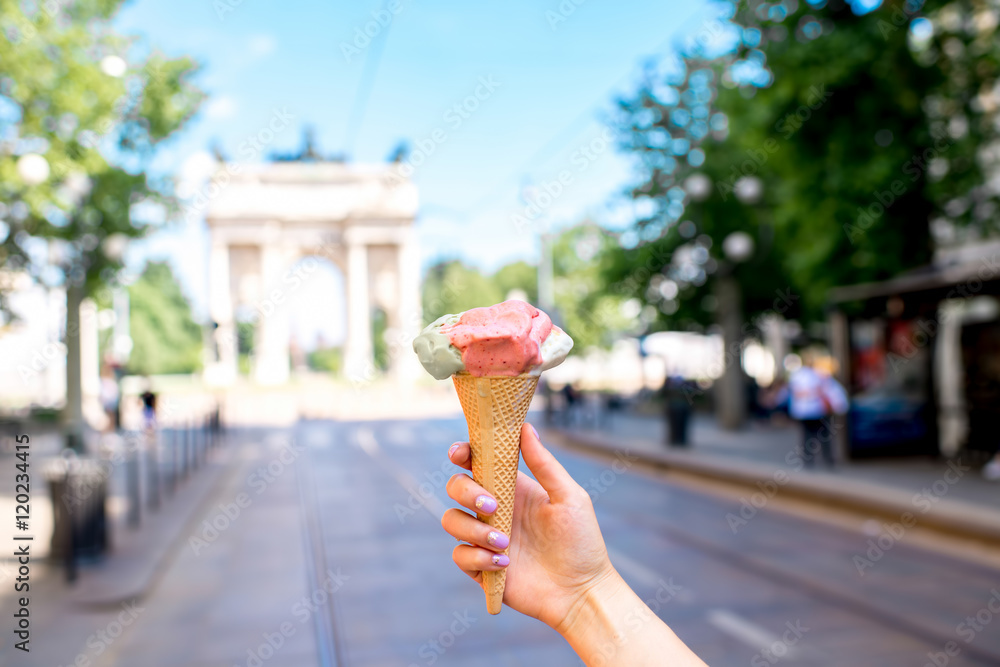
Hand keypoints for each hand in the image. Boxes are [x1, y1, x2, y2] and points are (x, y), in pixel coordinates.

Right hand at [442, 423, 616, 630]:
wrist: (582, 592)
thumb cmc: (581, 542)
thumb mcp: (569, 498)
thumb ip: (545, 464)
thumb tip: (525, 427)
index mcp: (513, 488)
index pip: (477, 463)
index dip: (462, 453)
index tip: (459, 453)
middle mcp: (494, 510)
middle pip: (456, 487)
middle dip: (466, 493)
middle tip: (493, 506)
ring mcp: (485, 538)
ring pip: (451, 521)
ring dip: (474, 530)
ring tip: (505, 543)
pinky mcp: (482, 567)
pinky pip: (459, 556)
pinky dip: (477, 558)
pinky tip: (505, 564)